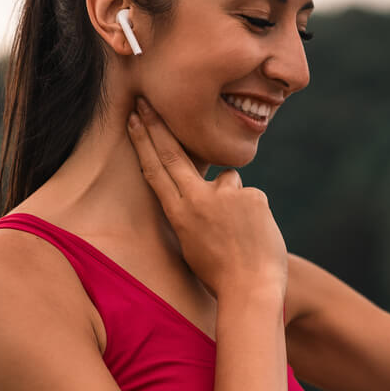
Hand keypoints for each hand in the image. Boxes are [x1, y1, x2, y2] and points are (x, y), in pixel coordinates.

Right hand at [126, 97, 287, 298]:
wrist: (251, 289)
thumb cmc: (221, 273)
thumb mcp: (193, 242)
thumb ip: (196, 209)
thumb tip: (212, 184)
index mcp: (178, 214)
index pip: (155, 170)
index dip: (143, 142)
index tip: (134, 119)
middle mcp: (197, 200)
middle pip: (173, 155)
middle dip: (157, 126)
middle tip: (146, 101)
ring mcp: (226, 196)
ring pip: (228, 180)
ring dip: (233, 200)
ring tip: (239, 233)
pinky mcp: (253, 196)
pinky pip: (251, 197)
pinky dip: (254, 212)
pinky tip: (256, 235)